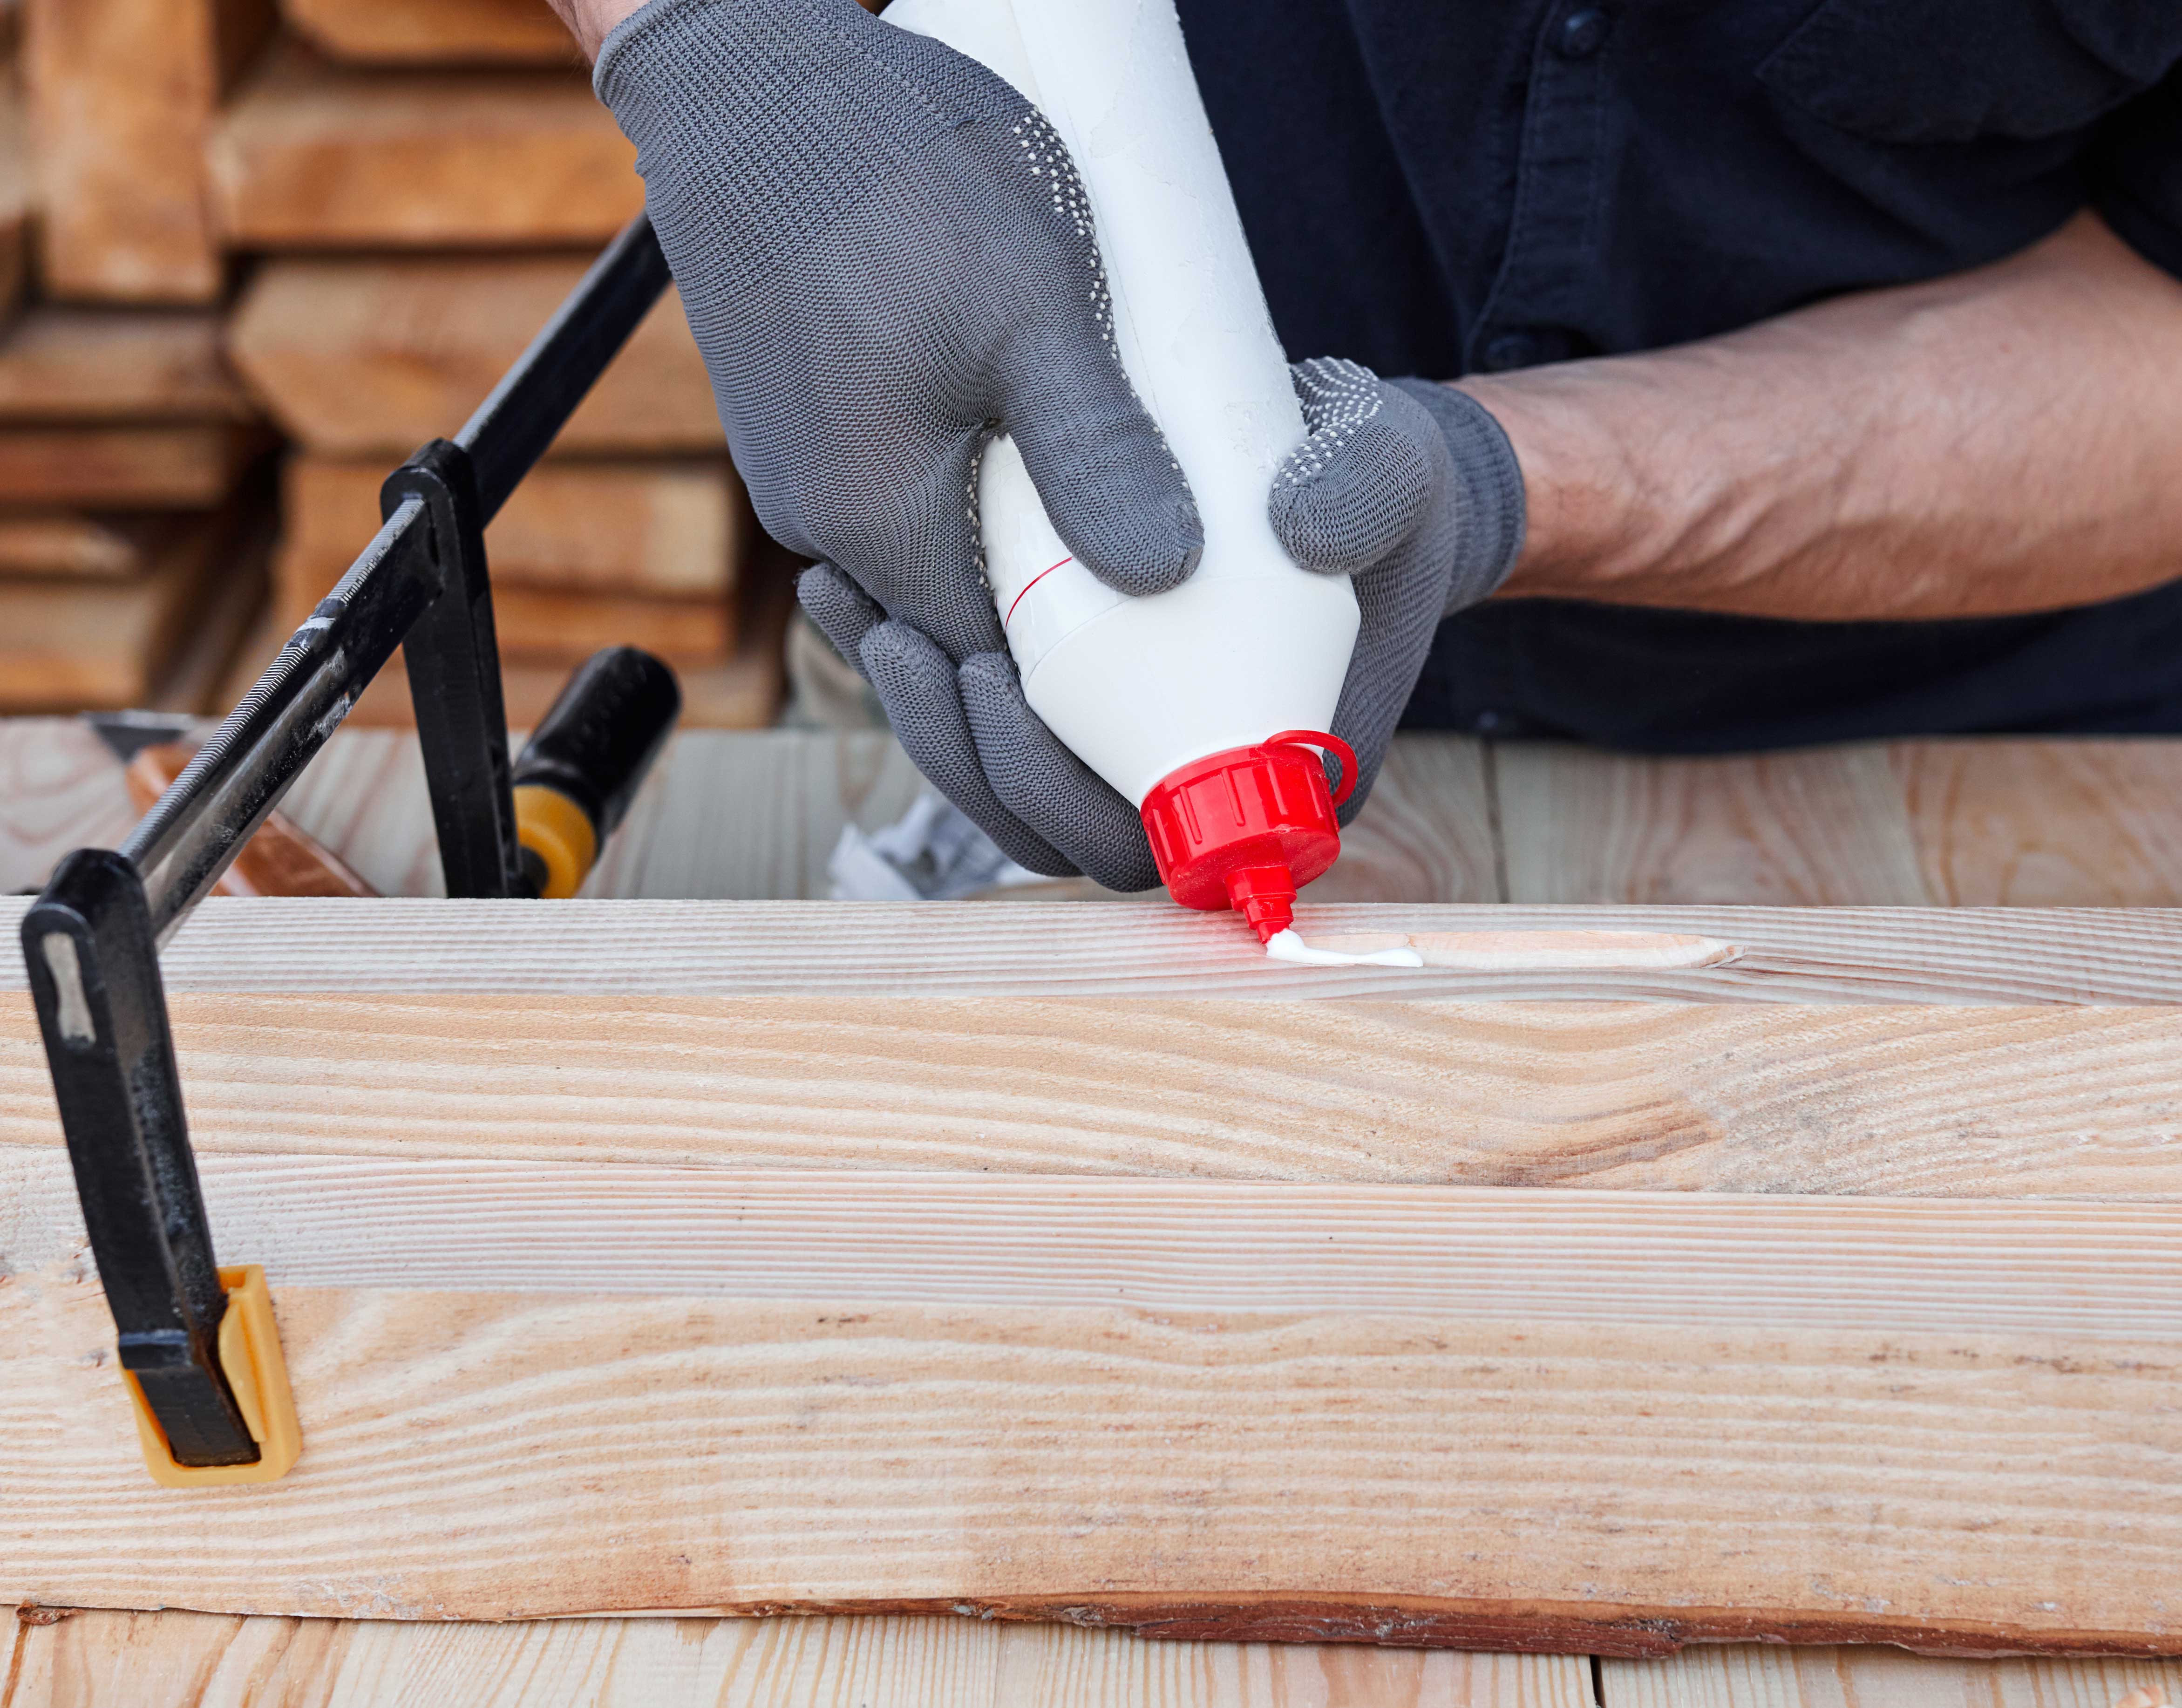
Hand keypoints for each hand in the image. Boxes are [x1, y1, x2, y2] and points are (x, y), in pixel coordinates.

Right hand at [593, 0, 1201, 880]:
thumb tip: (1167, 574)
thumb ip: (1095, 451)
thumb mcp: (1031, 308)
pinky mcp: (798, 426)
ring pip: (928, 567)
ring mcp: (801, 478)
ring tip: (1097, 522)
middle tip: (1158, 592)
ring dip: (1010, 563)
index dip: (1088, 685)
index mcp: (878, 525)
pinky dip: (961, 506)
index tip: (1172, 663)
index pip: (996, 673)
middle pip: (961, 630)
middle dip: (1056, 629)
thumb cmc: (889, 172)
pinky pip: (893, 506)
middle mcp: (824, 526)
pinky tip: (1016, 457)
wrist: (746, 78)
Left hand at [805, 359, 1524, 893]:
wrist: (1347, 467)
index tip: (994, 682)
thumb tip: (1302, 528)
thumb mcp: (1394, 473)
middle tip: (897, 636)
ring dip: (914, 709)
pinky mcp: (1079, 699)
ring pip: (998, 778)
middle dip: (956, 745)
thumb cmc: (1384, 489)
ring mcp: (1124, 744)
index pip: (1143, 839)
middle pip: (1046, 822)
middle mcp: (1184, 779)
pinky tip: (850, 586)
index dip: (1053, 788)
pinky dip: (911, 662)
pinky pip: (982, 715)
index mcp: (1268, 775)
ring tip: (850, 604)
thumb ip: (1370, 492)